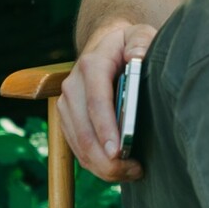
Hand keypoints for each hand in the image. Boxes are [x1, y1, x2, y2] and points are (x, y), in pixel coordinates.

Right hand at [59, 21, 155, 182]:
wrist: (106, 45)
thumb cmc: (129, 44)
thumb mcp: (140, 34)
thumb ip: (141, 42)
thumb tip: (138, 56)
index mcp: (92, 65)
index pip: (97, 101)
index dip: (106, 128)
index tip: (118, 150)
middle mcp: (73, 86)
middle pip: (84, 130)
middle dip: (106, 157)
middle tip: (134, 170)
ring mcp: (67, 104)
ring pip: (79, 145)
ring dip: (102, 166)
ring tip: (132, 172)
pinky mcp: (67, 119)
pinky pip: (78, 148)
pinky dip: (96, 164)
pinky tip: (118, 169)